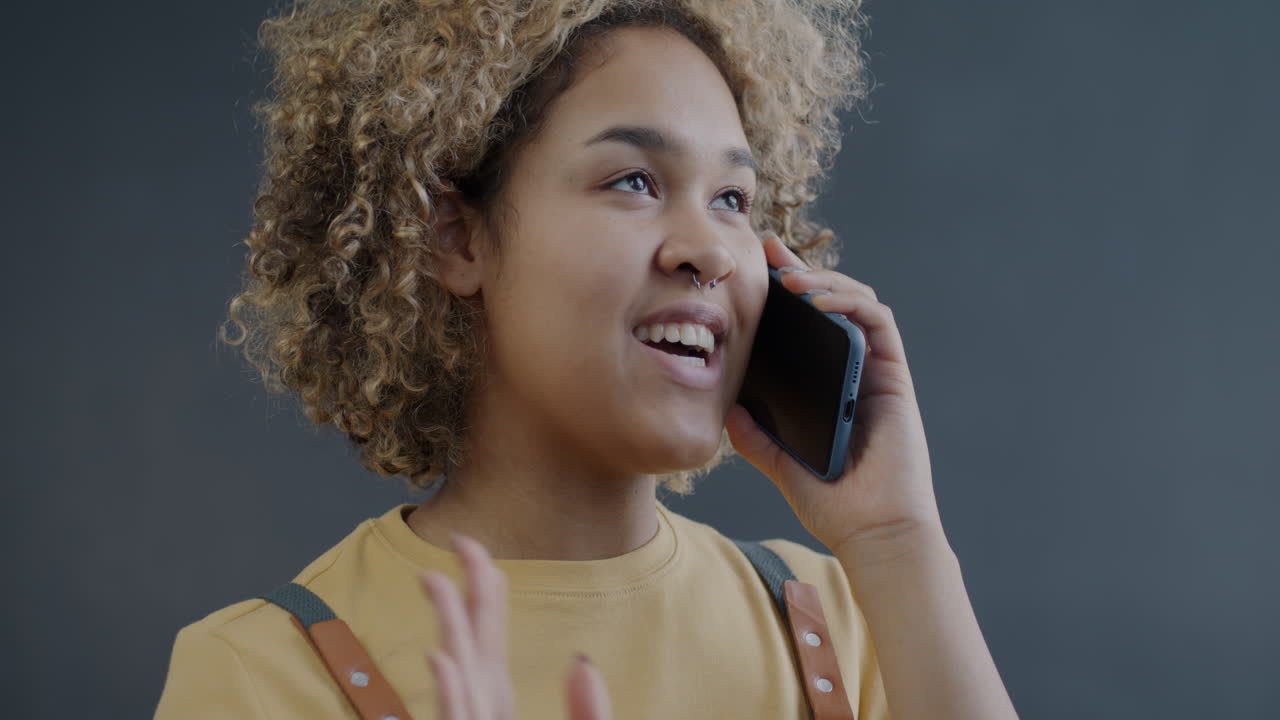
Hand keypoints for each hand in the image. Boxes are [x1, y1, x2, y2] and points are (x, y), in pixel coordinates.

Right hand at [419, 533, 612, 718]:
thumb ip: (586, 710)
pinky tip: (441, 658)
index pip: (488, 633)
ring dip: (448, 625)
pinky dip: (449, 692)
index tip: (472, 548)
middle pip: (472, 641)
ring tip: (434, 578)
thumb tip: (582, 662)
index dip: (484, 586)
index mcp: (498, 700)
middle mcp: (481, 707)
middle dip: (464, 590)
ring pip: (460, 677)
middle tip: (458, 539)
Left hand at [725, 233, 943, 557]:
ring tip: (788, 276)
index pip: (805, 328)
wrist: (871, 530)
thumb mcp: (778, 461)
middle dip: (800, 270)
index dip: (783, 294)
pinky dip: (850, 302)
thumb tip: (724, 408)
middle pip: (830, 304)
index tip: (753, 270)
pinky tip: (818, 299)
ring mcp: (874, 370)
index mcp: (825, 385)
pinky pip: (877, 322)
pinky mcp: (893, 375)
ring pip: (856, 302)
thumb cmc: (832, 501)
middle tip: (768, 250)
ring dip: (823, 280)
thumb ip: (754, 436)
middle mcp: (852, 371)